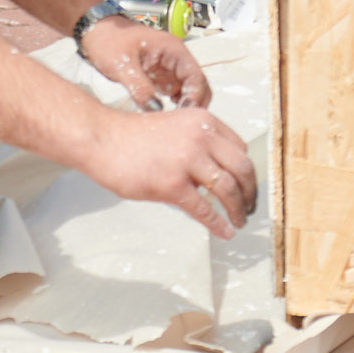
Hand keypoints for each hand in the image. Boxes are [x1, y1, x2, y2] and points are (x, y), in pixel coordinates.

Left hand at [78, 13, 209, 112]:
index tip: (184, 114)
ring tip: (173, 121)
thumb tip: (155, 109)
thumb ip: (139, 87)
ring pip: (188, 89)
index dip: (195, 97)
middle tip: (180, 122)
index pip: (196, 76)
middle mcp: (175, 57)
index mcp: (172, 49)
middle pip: (197, 84)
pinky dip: (175, 104)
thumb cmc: (108, 39)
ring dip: (186, 105)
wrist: (94, 31)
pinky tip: (165, 115)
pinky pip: (175, 92)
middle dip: (194, 103)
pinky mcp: (159, 75)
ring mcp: (168, 66)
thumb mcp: (122, 65)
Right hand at [85, 104, 256, 238]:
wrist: (103, 138)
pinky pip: (203, 209)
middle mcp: (200, 137)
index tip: (246, 184)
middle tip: (250, 206)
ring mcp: (187, 161)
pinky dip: (218, 223)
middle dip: (250, 191)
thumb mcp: (176, 126)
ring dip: (239, 209)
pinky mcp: (172, 184)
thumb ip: (198, 142)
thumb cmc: (133, 135)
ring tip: (240, 220)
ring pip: (228, 189)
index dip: (246, 169)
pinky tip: (224, 231)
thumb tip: (216, 171)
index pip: (239, 148)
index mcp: (203, 121)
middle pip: (242, 168)